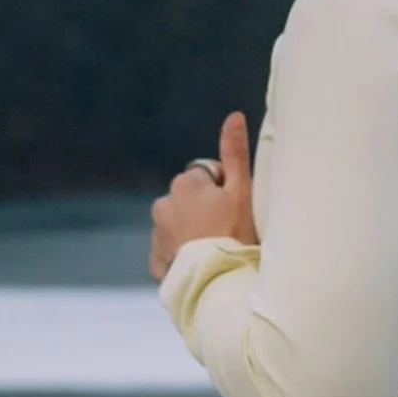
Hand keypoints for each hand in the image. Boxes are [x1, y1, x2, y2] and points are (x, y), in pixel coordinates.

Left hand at [149, 113, 258, 281]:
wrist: (218, 281)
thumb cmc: (235, 234)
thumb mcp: (242, 191)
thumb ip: (235, 152)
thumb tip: (234, 116)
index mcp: (185, 184)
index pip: (207, 177)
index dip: (224, 192)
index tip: (233, 210)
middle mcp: (163, 204)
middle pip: (190, 200)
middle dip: (204, 210)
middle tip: (226, 231)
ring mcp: (157, 233)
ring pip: (178, 225)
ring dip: (192, 232)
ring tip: (213, 250)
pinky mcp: (155, 261)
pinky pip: (170, 251)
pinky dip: (182, 255)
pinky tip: (200, 264)